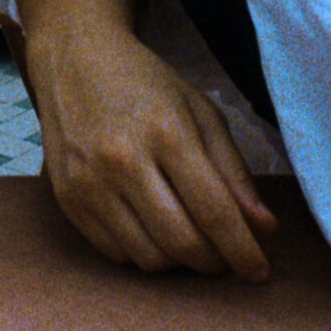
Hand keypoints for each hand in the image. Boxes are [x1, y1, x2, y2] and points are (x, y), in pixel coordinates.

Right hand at [33, 16, 276, 282]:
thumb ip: (233, 172)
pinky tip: (153, 232)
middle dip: (214, 263)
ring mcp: (89, 182)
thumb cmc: (146, 84)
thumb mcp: (201, 112)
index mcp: (166, 132)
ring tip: (190, 242)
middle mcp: (122, 160)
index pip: (214, 212)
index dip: (243, 251)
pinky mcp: (67, 198)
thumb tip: (263, 228)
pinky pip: (114, 253)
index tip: (259, 272)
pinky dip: (143, 254)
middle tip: (226, 257)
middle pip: (182, 242)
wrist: (73, 59)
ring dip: (179, 263)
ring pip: (148, 257)